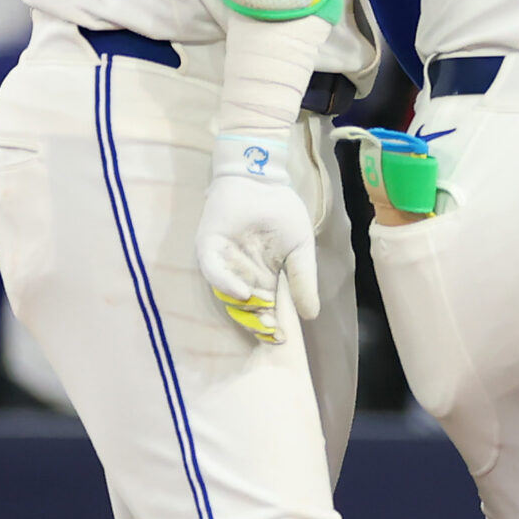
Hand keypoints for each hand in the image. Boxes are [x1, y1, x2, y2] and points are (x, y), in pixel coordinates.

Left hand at [195, 137, 318, 343]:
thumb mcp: (300, 249)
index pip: (266, 307)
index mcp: (262, 277)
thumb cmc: (282, 212)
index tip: (284, 338)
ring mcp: (222, 263)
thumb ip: (303, 280)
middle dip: (256, 322)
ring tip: (260, 321)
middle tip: (270, 338)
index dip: (273, 323)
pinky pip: (213, 271)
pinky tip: (242, 292)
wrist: (263, 180)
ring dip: (241, 309)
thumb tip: (310, 315)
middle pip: (244, 306)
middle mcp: (239, 275)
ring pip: (226, 294)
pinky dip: (225, 283)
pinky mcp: (208, 249)